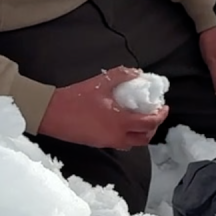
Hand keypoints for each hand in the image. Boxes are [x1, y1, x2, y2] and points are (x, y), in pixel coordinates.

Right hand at [36, 67, 169, 149]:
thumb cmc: (75, 98)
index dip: (161, 116)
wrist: (50, 113)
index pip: (149, 124)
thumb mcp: (100, 82)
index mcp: (120, 123)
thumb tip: (138, 73)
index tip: (164, 107)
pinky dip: (128, 135)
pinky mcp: (97, 143)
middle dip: (154, 127)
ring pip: (132, 143)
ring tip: (141, 117)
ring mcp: (106, 142)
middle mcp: (116, 137)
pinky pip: (119, 142)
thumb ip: (122, 76)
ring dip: (141, 133)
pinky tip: (123, 120)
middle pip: (144, 138)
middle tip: (155, 113)